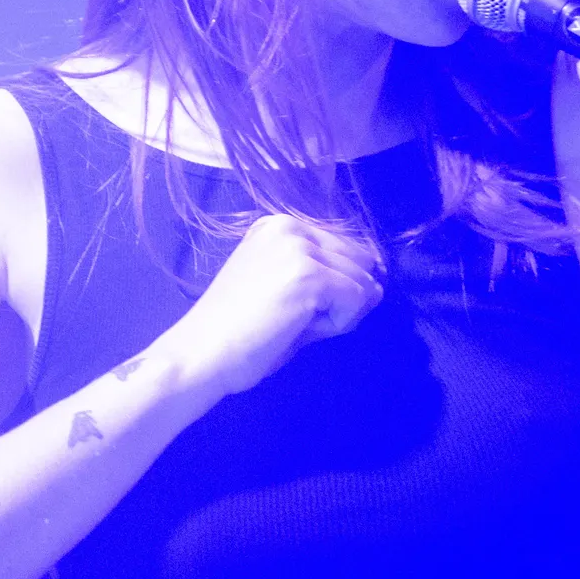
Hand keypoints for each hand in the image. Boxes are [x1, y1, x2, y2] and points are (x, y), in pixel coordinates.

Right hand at [167, 214, 383, 395]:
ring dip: (340, 312)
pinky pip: (359, 299)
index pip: (342, 249)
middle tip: (297, 320)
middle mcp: (291, 227)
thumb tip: (378, 288)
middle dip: (342, 297)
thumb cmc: (237, 332)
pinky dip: (341, 323)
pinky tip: (301, 329)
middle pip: (358, 260)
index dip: (333, 286)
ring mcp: (301, 249)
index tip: (293, 308)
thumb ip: (327, 282)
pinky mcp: (311, 276)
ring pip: (363, 282)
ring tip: (295, 324)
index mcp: (279, 225)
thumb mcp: (283, 290)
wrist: (202, 353)